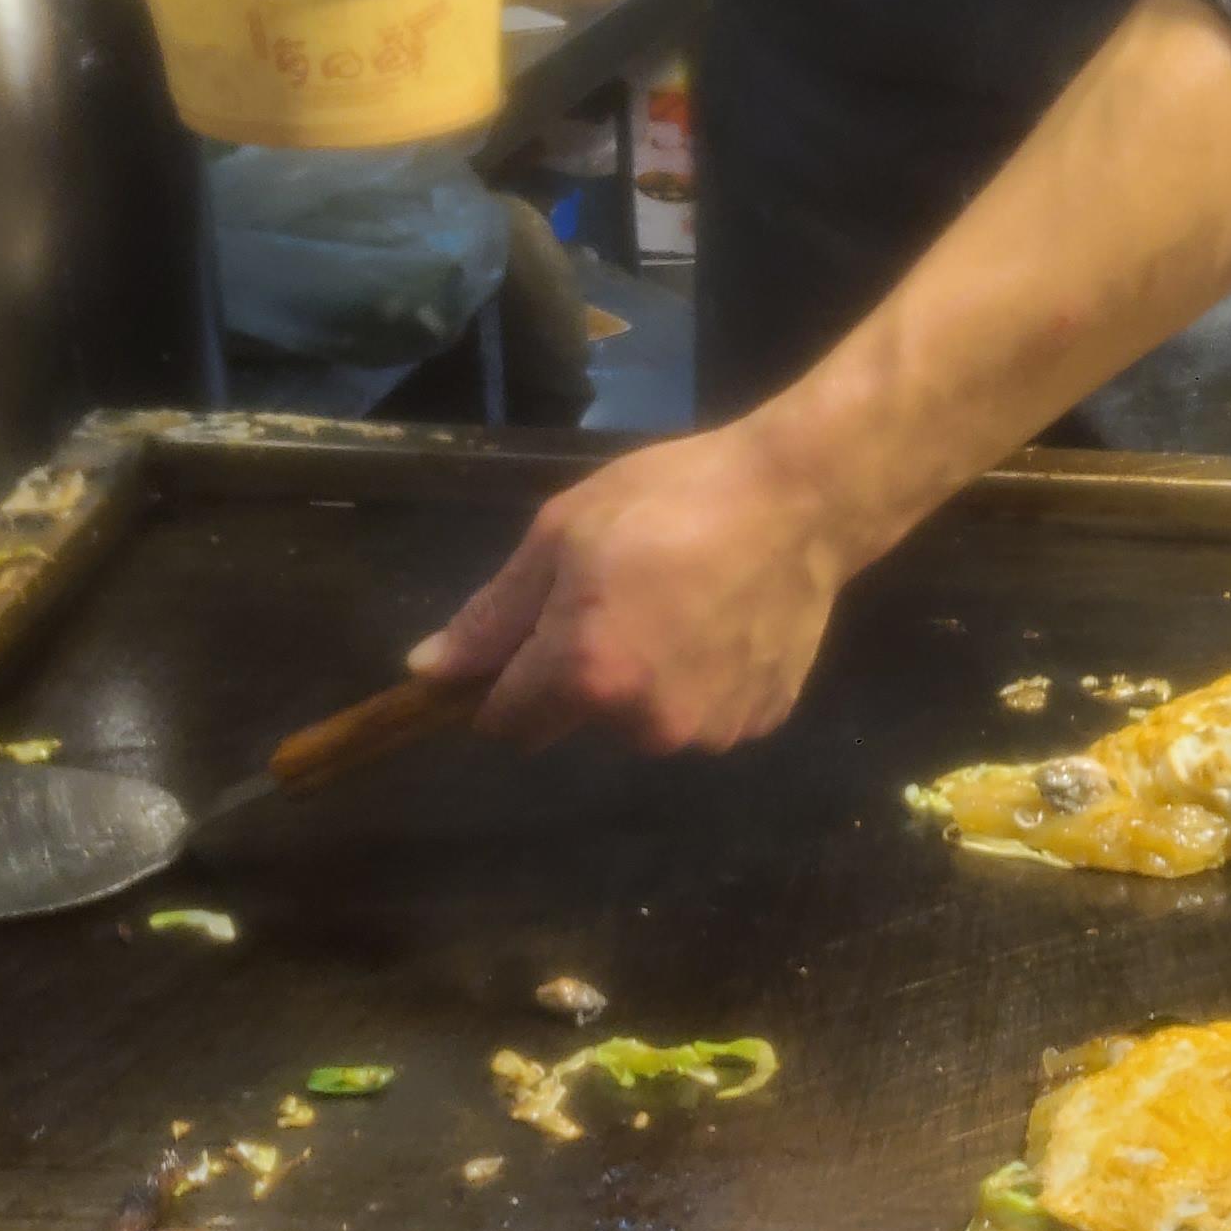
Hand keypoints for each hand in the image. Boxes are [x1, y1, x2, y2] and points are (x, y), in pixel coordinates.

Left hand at [410, 428, 847, 754]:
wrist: (803, 499)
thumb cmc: (672, 498)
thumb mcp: (562, 534)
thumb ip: (493, 616)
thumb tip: (428, 674)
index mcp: (584, 674)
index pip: (504, 722)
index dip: (500, 683)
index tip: (526, 637)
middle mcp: (643, 725)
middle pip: (575, 722)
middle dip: (578, 676)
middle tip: (617, 598)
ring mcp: (707, 732)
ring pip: (640, 722)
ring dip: (641, 682)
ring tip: (678, 608)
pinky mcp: (756, 725)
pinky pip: (699, 715)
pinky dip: (699, 682)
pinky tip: (722, 624)